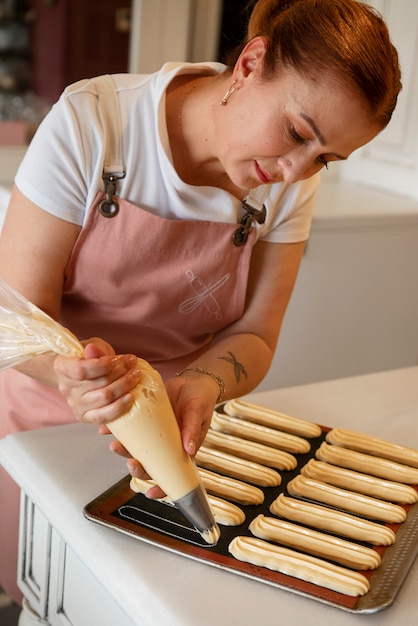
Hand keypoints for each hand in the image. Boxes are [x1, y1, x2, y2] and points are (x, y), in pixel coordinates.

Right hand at [54, 338, 140, 423]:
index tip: (116, 358)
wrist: (79, 374)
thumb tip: (93, 350)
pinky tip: (130, 397)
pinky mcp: (85, 417)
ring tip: (135, 375)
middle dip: (121, 371)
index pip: (81, 369)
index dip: (102, 365)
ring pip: (105, 398)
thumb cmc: (87, 357)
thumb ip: (95, 349)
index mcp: (62, 368)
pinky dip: (119, 407)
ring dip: (125, 385)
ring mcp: (76, 405)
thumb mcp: (91, 346)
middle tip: (133, 363)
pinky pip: (103, 417)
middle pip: (99, 383)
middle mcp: (67, 388)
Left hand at [101, 368, 218, 499]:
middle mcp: (166, 445)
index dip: (162, 487)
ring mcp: (154, 433)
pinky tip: (107, 429)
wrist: (192, 381)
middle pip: (149, 464)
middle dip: (137, 468)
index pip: (172, 474)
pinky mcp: (145, 419)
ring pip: (136, 448)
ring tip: (114, 444)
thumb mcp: (198, 412)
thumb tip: (189, 449)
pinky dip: (117, 429)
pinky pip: (130, 428)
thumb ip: (193, 429)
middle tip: (130, 463)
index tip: (150, 493)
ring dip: (124, 450)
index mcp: (181, 449)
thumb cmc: (201, 399)